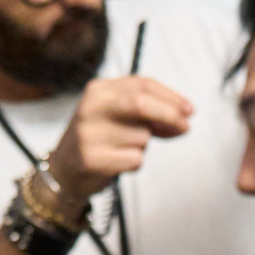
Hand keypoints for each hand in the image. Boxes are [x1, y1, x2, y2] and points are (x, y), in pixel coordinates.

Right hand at [45, 75, 192, 202]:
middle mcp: (91, 107)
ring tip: (122, 148)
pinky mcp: (91, 159)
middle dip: (169, 115)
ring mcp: (89, 133)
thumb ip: (149, 112)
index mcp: (98, 90)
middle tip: (185, 126)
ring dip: (143, 146)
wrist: (65, 170)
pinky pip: (134, 159)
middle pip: (141, 104)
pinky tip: (118, 162)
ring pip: (141, 137)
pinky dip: (135, 163)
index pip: (142, 84)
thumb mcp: (119, 115)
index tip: (190, 110)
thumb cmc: (100, 140)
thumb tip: (184, 117)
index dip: (171, 96)